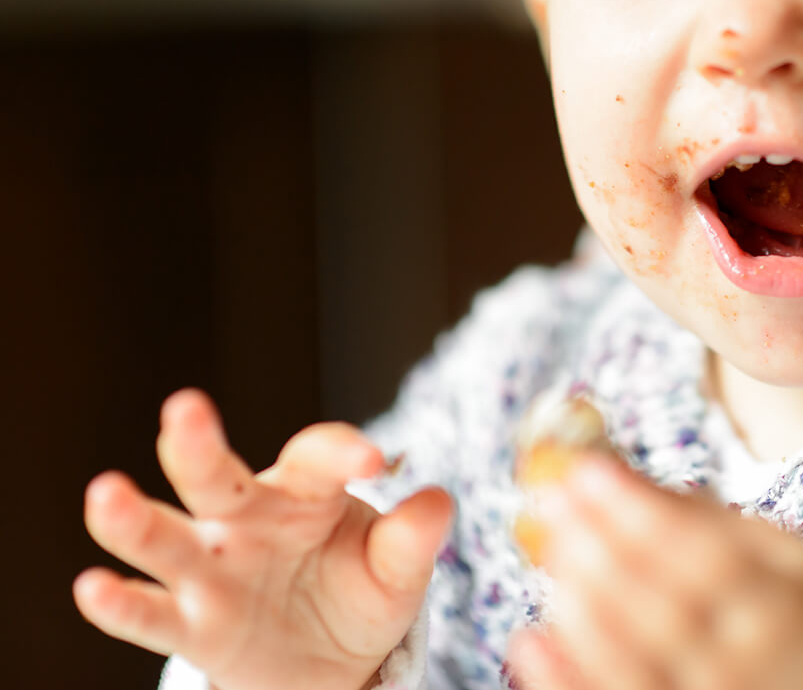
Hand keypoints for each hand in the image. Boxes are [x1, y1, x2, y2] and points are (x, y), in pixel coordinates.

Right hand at [75, 389, 453, 689]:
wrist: (329, 665)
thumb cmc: (359, 593)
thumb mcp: (395, 571)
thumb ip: (410, 540)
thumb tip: (438, 502)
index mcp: (305, 493)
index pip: (316, 457)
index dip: (342, 453)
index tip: (375, 462)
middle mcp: (246, 520)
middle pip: (216, 476)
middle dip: (197, 443)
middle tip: (184, 408)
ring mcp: (212, 570)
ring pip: (165, 536)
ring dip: (133, 518)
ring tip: (106, 493)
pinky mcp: (191, 624)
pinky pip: (152, 613)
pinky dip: (119, 603)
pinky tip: (93, 587)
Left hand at [505, 455, 802, 689]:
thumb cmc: (797, 618)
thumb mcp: (778, 559)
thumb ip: (706, 520)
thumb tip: (618, 474)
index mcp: (789, 610)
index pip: (705, 557)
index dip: (640, 513)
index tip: (586, 470)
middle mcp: (754, 670)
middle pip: (662, 606)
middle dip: (597, 545)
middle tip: (550, 498)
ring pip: (630, 664)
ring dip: (577, 603)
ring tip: (547, 550)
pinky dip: (564, 681)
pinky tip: (529, 639)